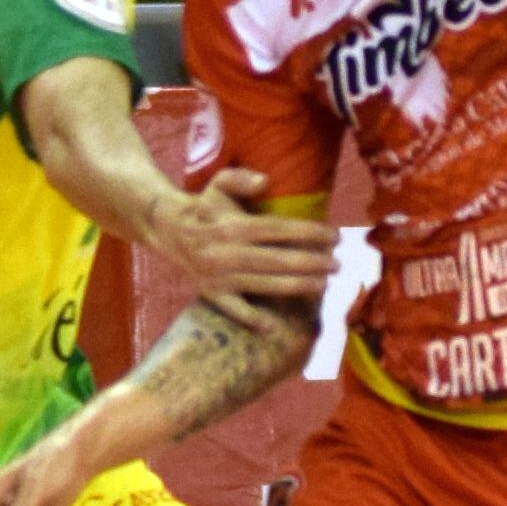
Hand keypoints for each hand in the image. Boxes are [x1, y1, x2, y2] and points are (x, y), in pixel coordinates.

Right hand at [140, 167, 339, 330]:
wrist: (168, 230)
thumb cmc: (205, 205)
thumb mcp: (220, 183)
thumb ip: (242, 179)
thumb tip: (266, 181)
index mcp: (235, 226)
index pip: (281, 230)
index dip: (311, 234)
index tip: (335, 237)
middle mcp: (229, 252)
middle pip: (280, 261)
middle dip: (313, 263)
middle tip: (338, 265)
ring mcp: (221, 276)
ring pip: (266, 284)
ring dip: (298, 286)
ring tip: (324, 285)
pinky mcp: (212, 292)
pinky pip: (233, 309)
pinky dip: (251, 319)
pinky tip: (272, 327)